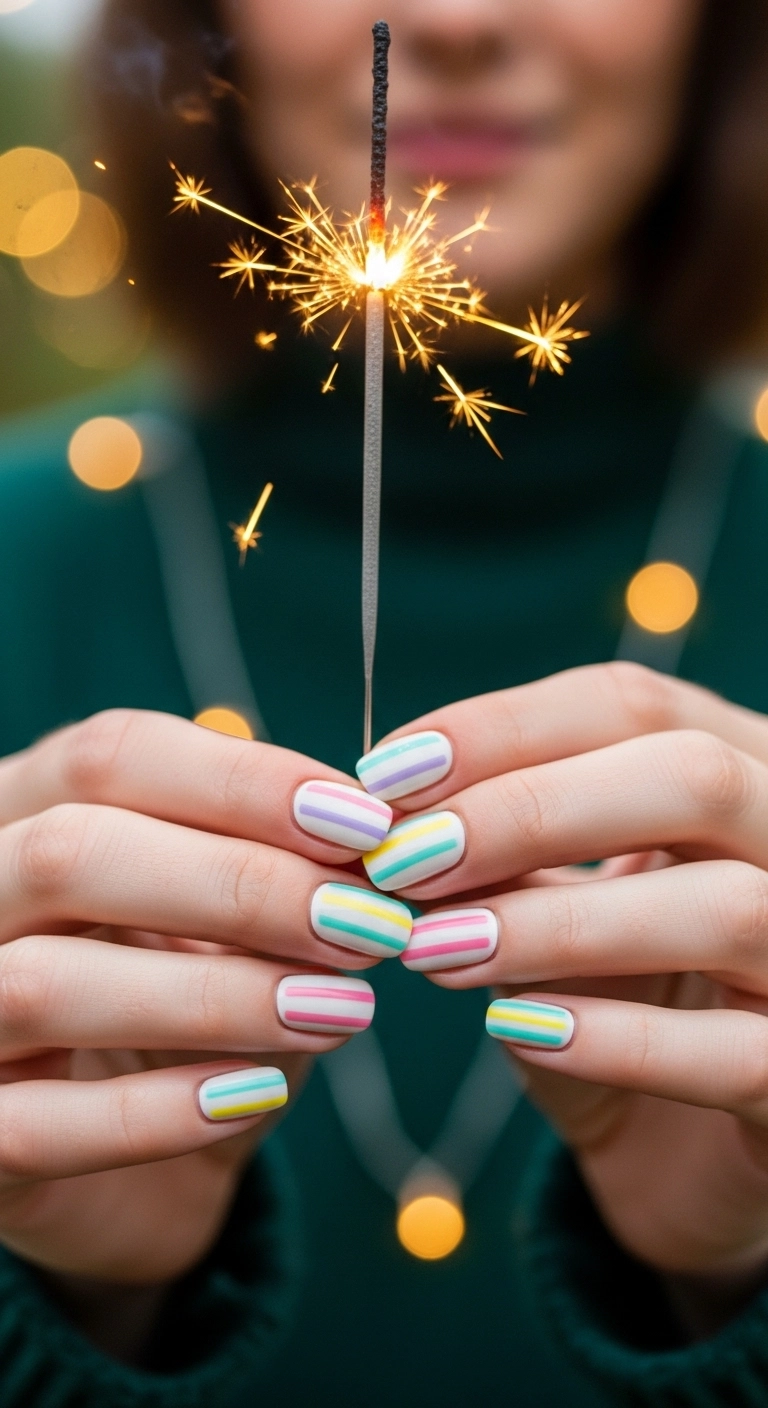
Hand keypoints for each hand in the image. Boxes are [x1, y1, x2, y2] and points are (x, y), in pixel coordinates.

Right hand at [0, 709, 402, 1284]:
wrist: (129, 1179)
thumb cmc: (181, 1014)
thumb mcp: (223, 926)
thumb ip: (273, 877)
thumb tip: (368, 860)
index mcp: (25, 810)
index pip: (111, 756)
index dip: (243, 781)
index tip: (364, 824)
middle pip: (74, 852)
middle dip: (239, 885)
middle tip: (364, 924)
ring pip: (47, 983)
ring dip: (214, 996)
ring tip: (338, 1011)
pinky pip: (41, 1126)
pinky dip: (161, 1111)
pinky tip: (260, 1094)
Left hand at [358, 663, 767, 1281]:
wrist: (690, 1159)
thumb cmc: (620, 1004)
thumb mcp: (558, 914)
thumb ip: (510, 861)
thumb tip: (403, 820)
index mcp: (739, 770)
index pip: (633, 706)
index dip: (503, 727)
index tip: (388, 772)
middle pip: (692, 777)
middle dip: (531, 809)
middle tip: (405, 858)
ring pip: (725, 905)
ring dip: (559, 922)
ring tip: (436, 949)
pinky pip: (736, 1052)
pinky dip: (616, 1037)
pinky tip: (518, 1030)